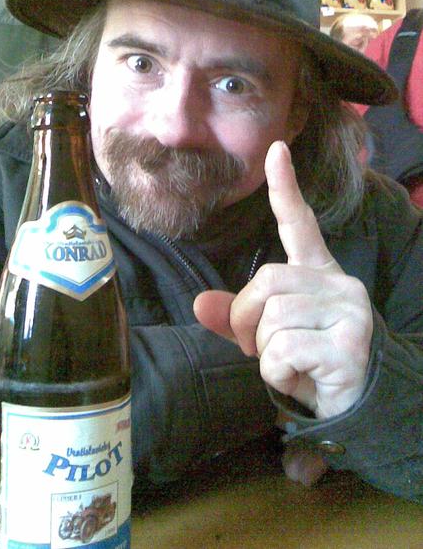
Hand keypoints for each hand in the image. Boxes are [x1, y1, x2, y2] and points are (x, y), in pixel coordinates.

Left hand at [194, 141, 372, 418]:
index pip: (300, 225)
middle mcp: (339, 284)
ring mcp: (349, 312)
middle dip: (246, 320)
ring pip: (272, 318)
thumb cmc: (309, 362)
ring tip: (288, 366)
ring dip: (264, 352)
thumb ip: (236, 317)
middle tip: (259, 348)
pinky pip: (284, 350)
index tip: (276, 150)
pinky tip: (302, 379)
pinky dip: (278, 373)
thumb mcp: (269, 336)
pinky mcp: (350, 344)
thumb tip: (200, 304)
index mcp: (318, 274)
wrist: (357, 405)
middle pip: (266, 281)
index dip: (285, 189)